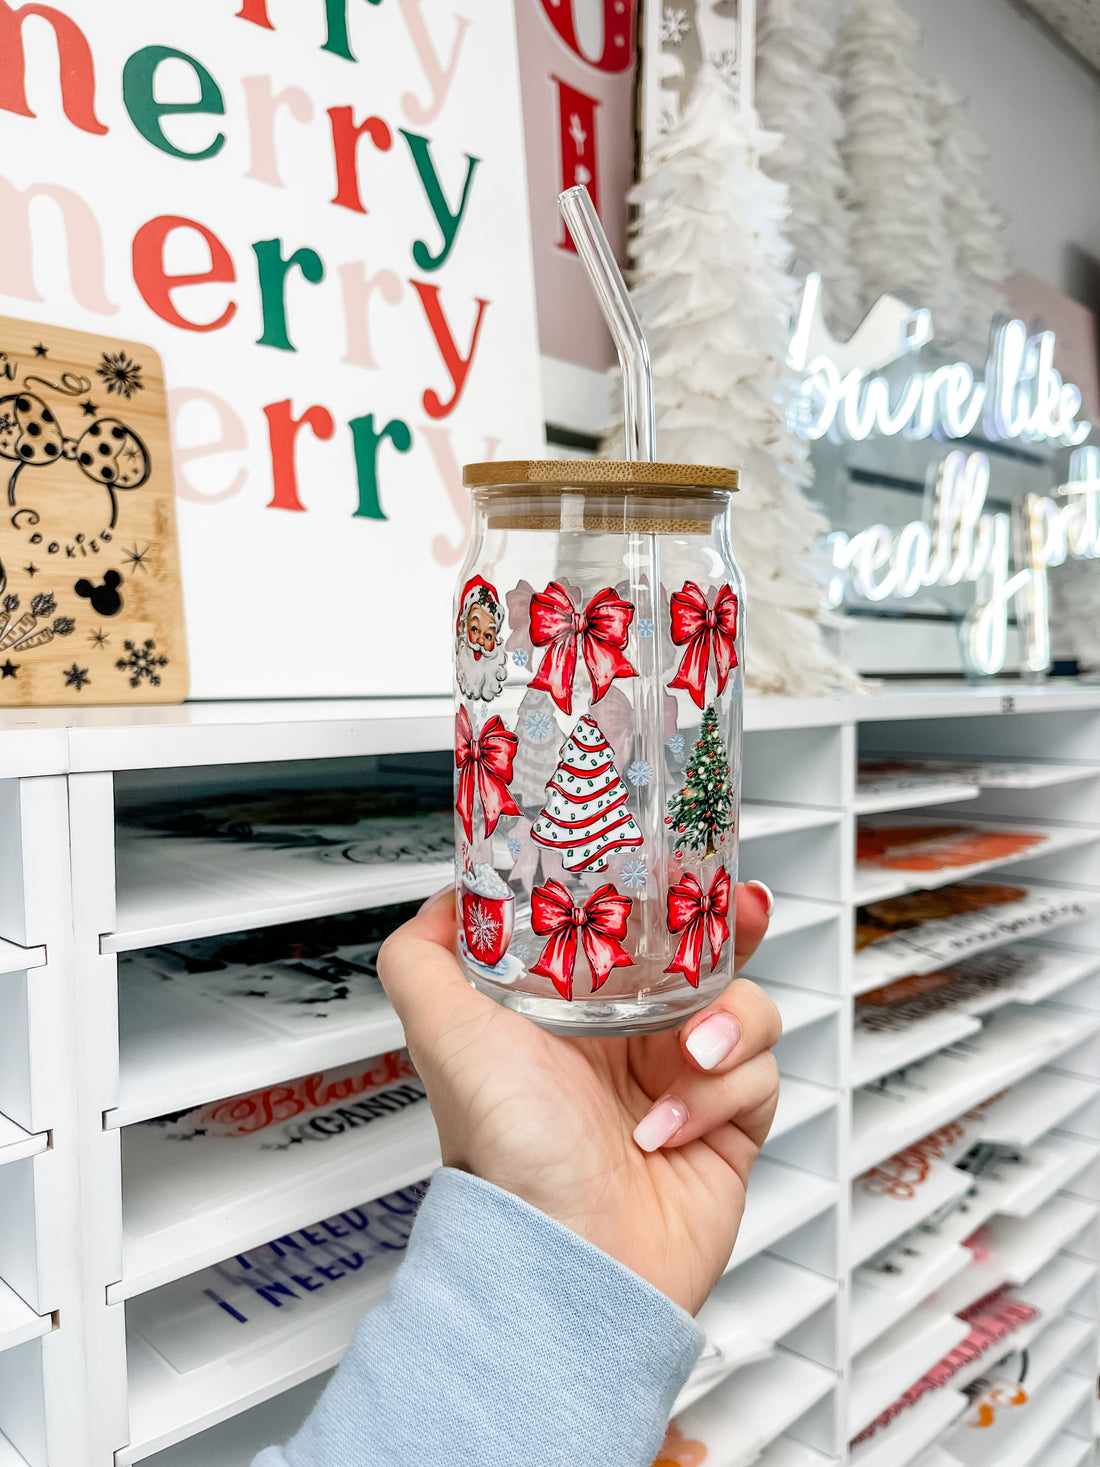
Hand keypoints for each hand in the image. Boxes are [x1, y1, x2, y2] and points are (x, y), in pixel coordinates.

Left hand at [378, 882, 779, 1315]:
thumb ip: (421, 957)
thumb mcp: (442, 1032)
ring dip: (728, 1023)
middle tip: (739, 914)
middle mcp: (627, 1042)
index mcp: (572, 1011)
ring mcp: (680, 1081)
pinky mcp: (728, 1126)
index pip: (628, 930)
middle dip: (727, 930)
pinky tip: (674, 1120)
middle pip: (700, 957)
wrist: (568, 1259)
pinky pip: (761, 1076)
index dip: (658, 896)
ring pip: (744, 1008)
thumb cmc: (505, 1151)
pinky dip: (725, 1092)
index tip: (678, 865)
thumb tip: (445, 899)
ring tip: (689, 1054)